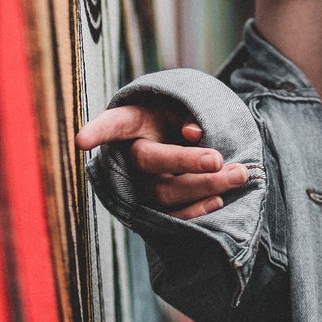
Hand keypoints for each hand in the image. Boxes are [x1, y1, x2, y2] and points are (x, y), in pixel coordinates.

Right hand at [75, 100, 249, 219]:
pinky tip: (218, 201)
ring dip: (205, 186)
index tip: (80, 141)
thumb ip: (188, 113)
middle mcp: (131, 156)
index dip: (97, 131)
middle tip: (219, 160)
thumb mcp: (182, 105)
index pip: (113, 124)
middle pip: (152, 161)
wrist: (181, 140)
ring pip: (166, 192)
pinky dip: (196, 211)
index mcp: (132, 123)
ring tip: (240, 174)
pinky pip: (172, 217)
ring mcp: (141, 185)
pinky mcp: (156, 208)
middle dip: (188, 162)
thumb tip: (193, 133)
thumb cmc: (178, 117)